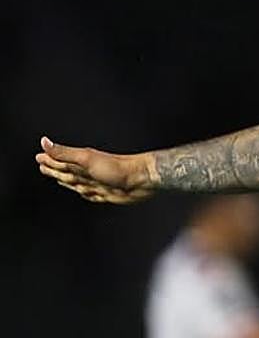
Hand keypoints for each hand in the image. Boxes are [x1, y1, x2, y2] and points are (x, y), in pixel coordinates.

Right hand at [35, 137, 154, 203]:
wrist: (141, 179)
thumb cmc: (116, 167)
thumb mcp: (86, 158)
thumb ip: (64, 152)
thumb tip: (44, 142)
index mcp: (81, 162)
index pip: (60, 160)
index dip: (49, 160)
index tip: (39, 157)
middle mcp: (88, 172)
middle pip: (66, 171)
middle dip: (54, 169)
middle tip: (42, 166)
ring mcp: (97, 183)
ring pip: (76, 183)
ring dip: (66, 181)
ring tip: (58, 178)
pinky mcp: (106, 194)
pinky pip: (91, 195)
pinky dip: (84, 194)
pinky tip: (83, 192)